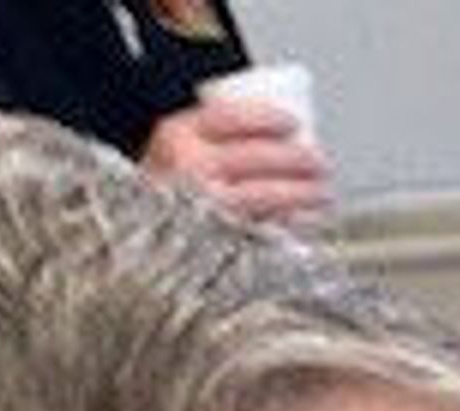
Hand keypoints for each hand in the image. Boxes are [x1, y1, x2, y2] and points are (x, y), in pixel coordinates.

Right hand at [139, 88, 333, 223]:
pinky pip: (266, 231)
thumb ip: (214, 139)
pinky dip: (292, 225)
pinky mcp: (219, 243)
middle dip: (298, 159)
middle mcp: (190, 169)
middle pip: (256, 158)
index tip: (293, 123)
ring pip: (266, 196)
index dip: (266, 118)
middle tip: (321, 162)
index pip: (229, 118)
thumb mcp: (178, 149)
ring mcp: (205, 208)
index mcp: (178, 136)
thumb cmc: (165, 190)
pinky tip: (308, 221)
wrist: (136, 241)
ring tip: (323, 193)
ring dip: (304, 193)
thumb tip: (280, 136)